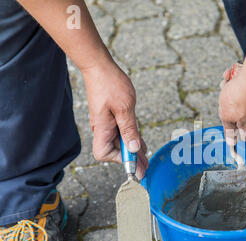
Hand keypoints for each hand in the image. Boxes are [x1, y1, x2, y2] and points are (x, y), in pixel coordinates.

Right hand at [81, 60, 147, 179]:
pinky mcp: (110, 117)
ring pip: (119, 142)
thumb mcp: (125, 108)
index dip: (119, 159)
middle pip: (115, 151)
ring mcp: (106, 123)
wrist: (99, 66)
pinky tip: (140, 143)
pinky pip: (121, 132)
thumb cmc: (110, 84)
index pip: (104, 153)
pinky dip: (131, 138)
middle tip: (146, 168)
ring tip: (146, 159)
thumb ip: (129, 130)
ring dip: (132, 150)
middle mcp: (102, 128)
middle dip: (131, 160)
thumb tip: (134, 149)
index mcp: (102, 128)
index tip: (134, 158)